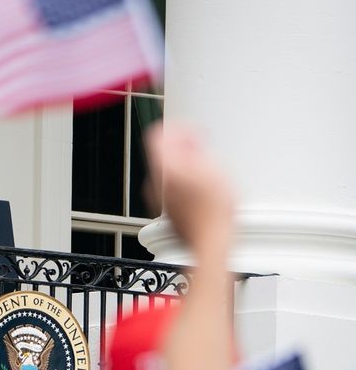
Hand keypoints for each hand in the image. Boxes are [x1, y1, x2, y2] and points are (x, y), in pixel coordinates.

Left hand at [145, 122, 233, 254]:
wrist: (210, 242)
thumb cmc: (214, 209)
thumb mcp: (212, 167)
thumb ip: (194, 148)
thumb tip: (187, 140)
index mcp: (164, 168)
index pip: (157, 134)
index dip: (178, 128)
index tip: (194, 133)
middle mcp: (155, 182)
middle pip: (163, 153)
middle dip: (184, 147)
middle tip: (204, 151)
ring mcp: (158, 198)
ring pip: (168, 171)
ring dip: (187, 166)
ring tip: (208, 172)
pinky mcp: (166, 210)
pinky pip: (172, 188)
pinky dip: (185, 183)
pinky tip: (204, 190)